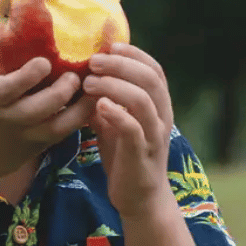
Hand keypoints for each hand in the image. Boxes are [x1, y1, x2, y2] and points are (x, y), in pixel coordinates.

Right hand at [0, 22, 92, 191]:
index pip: (9, 87)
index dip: (30, 74)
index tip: (45, 61)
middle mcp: (7, 119)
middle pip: (43, 106)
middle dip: (65, 87)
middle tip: (77, 71)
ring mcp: (26, 135)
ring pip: (61, 123)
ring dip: (81, 104)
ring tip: (92, 83)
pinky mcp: (38, 147)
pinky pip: (66, 132)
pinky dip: (82, 116)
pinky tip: (92, 99)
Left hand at [82, 44, 174, 219]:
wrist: (140, 199)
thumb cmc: (125, 156)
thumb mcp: (115, 122)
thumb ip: (106, 100)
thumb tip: (83, 75)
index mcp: (158, 106)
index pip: (155, 70)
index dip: (134, 54)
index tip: (110, 46)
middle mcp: (161, 117)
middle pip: (150, 79)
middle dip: (121, 65)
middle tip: (93, 61)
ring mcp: (154, 136)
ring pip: (143, 100)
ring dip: (114, 85)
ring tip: (89, 82)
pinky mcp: (142, 155)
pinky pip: (134, 129)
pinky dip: (117, 113)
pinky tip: (98, 106)